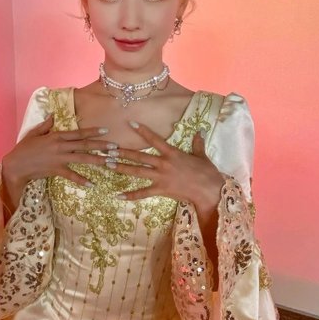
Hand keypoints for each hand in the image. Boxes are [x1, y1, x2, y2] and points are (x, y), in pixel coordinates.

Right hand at [2, 113, 116, 187]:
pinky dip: (82, 180)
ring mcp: (59, 159)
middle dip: (101, 146)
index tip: (106, 130)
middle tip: (115, 147)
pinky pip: (72, 175)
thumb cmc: (24, 148)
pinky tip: (92, 184)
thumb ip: (46, 125)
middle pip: (85, 145)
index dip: (93, 131)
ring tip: (110, 162)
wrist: (16, 165)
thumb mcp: (34, 133)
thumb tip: (54, 115)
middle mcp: (60, 146)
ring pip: (82, 159)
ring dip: (98, 160)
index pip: (78, 133)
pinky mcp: (56, 170)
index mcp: (56, 136)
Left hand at [110, 121, 225, 206]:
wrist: (210, 190)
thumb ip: (197, 143)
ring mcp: (160, 177)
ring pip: (137, 171)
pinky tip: (118, 196)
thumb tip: (200, 131)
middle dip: (123, 153)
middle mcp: (163, 163)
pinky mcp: (161, 190)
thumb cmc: (207, 172)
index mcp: (172, 153)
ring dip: (122, 168)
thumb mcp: (201, 155)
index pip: (154, 139)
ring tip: (108, 165)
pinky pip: (143, 193)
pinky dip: (130, 195)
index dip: (142, 131)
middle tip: (108, 150)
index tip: (130, 123)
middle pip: (139, 157)